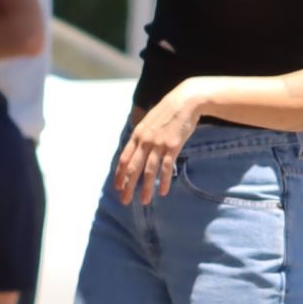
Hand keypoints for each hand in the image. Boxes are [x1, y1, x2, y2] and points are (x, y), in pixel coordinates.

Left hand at [114, 84, 203, 206]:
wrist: (185, 102)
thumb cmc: (168, 111)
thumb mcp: (149, 121)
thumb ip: (142, 135)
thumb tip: (137, 148)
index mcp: (137, 134)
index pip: (124, 158)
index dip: (119, 174)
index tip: (117, 186)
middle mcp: (145, 141)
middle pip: (133, 168)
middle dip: (127, 186)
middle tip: (124, 200)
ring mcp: (158, 144)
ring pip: (149, 171)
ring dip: (145, 188)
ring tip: (144, 201)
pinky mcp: (172, 146)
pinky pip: (166, 168)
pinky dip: (164, 181)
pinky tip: (163, 192)